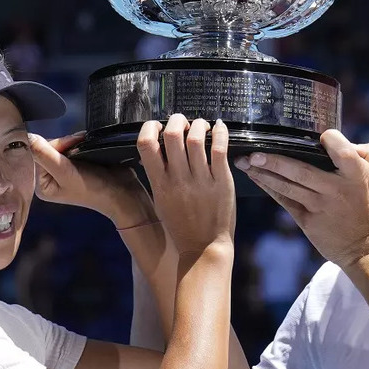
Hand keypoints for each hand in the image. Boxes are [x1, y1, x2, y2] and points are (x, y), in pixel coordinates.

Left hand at [28, 132, 154, 227]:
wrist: (124, 194)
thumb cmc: (95, 188)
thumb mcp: (67, 172)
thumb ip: (46, 155)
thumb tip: (29, 137)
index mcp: (42, 186)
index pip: (38, 154)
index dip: (54, 145)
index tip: (72, 145)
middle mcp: (50, 179)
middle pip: (48, 148)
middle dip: (65, 143)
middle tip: (81, 143)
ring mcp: (64, 172)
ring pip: (61, 146)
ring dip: (73, 141)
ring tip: (86, 143)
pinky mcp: (77, 165)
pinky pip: (72, 148)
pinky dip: (79, 143)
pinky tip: (88, 144)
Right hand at [136, 114, 234, 254]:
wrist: (204, 249)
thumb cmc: (181, 226)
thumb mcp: (160, 201)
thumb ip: (157, 177)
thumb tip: (153, 151)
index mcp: (160, 184)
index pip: (146, 145)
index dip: (150, 128)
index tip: (157, 126)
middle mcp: (179, 180)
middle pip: (173, 135)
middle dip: (176, 120)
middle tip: (182, 121)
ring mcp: (201, 181)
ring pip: (197, 139)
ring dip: (198, 124)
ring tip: (200, 125)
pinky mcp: (222, 182)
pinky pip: (220, 150)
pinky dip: (220, 132)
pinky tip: (219, 127)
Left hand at [236, 129, 368, 267]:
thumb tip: (348, 142)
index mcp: (356, 175)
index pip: (339, 149)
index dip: (329, 138)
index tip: (320, 136)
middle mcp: (335, 189)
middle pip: (301, 169)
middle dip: (275, 159)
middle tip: (254, 151)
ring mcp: (320, 206)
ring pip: (288, 186)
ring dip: (265, 173)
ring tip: (245, 162)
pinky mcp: (309, 222)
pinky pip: (286, 202)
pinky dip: (270, 189)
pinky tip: (257, 178)